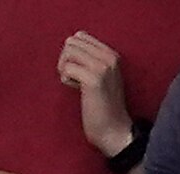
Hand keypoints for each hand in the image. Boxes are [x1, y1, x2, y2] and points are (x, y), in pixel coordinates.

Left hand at [58, 33, 134, 158]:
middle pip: (72, 42)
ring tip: (73, 82)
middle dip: (66, 59)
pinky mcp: (94, 80)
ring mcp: (102, 67)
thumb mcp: (102, 77)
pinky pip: (67, 69)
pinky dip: (65, 79)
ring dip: (64, 67)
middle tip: (72, 77)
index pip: (81, 36)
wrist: (115, 131)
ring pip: (68, 51)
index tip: (79, 71)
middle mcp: (109, 57)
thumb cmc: (104, 108)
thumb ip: (90, 61)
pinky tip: (75, 90)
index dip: (73, 54)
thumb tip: (69, 47)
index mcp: (112, 54)